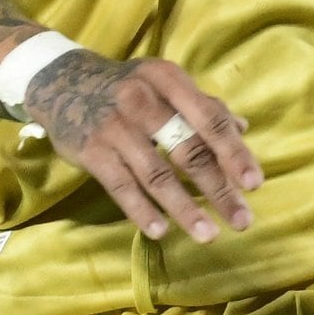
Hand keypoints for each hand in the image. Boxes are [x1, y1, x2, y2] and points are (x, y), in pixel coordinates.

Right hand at [24, 49, 260, 242]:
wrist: (59, 82)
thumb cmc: (125, 87)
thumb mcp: (162, 84)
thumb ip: (202, 105)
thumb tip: (242, 128)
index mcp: (166, 80)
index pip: (209, 118)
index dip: (234, 153)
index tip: (254, 184)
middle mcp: (141, 99)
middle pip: (188, 151)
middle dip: (218, 190)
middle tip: (241, 221)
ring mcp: (114, 126)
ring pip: (156, 175)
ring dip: (185, 209)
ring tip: (208, 235)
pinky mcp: (91, 150)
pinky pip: (121, 186)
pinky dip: (141, 210)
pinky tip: (160, 231)